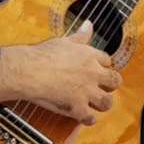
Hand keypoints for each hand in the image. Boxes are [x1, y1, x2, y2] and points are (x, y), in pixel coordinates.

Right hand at [0, 22, 121, 125]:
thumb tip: (89, 24)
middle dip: (110, 85)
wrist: (29, 70)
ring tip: (97, 104)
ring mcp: (87, 92)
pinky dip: (89, 119)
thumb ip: (80, 35)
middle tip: (103, 88)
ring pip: (107, 102)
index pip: (108, 60)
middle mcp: (93, 74)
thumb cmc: (43, 54)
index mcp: (90, 56)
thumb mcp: (65, 40)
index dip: (103, 66)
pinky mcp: (77, 106)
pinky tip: (84, 117)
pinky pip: (90, 117)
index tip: (98, 69)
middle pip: (114, 81)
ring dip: (103, 103)